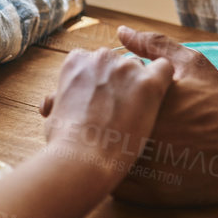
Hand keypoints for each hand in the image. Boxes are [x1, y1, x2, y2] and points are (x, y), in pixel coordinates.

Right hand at [40, 47, 173, 183]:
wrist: (82, 159)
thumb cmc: (64, 144)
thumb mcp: (54, 115)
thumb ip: (59, 100)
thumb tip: (52, 104)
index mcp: (76, 61)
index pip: (94, 61)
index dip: (99, 82)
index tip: (100, 101)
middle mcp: (102, 58)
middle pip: (117, 63)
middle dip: (119, 83)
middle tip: (118, 110)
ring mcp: (127, 69)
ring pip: (140, 68)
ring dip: (139, 85)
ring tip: (137, 114)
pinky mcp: (149, 84)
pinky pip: (164, 69)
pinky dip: (164, 81)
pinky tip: (159, 99)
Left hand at [110, 26, 217, 205]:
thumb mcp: (192, 64)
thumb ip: (154, 46)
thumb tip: (122, 32)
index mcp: (147, 102)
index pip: (102, 97)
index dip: (100, 97)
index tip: (106, 96)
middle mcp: (144, 136)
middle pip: (99, 130)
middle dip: (98, 125)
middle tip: (106, 121)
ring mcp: (147, 169)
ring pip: (104, 161)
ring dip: (103, 152)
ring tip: (115, 143)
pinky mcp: (153, 195)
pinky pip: (118, 187)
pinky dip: (116, 176)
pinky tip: (129, 163)